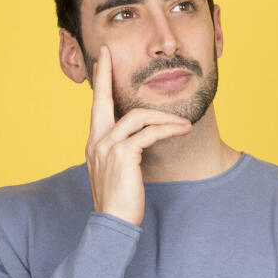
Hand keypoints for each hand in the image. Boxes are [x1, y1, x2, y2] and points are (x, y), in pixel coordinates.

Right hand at [86, 45, 191, 225]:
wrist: (112, 225)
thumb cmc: (119, 202)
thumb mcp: (118, 172)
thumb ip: (124, 152)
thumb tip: (140, 142)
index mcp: (94, 144)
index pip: (96, 108)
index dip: (99, 83)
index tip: (101, 60)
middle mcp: (96, 142)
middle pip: (100, 100)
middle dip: (104, 75)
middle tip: (108, 53)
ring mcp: (106, 147)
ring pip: (137, 117)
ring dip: (164, 117)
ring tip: (183, 123)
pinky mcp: (122, 155)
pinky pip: (149, 133)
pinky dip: (168, 129)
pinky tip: (182, 130)